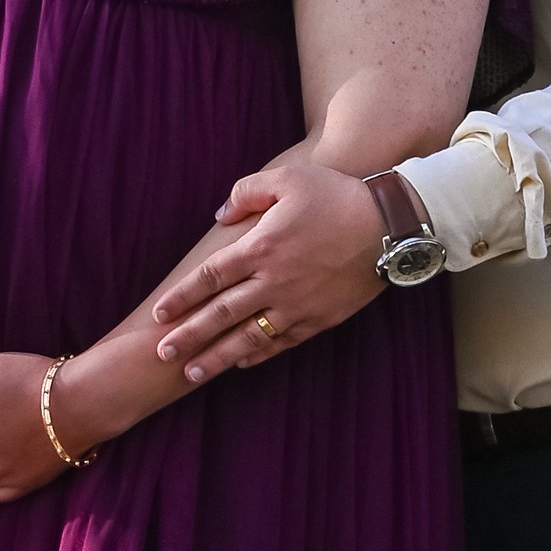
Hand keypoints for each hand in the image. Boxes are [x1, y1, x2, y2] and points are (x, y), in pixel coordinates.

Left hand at [151, 161, 385, 379]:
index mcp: (261, 246)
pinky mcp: (319, 318)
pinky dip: (258, 355)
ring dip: (216, 357)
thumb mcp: (288, 178)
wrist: (390, 225)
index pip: (209, 277)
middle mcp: (274, 281)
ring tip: (192, 372)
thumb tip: (219, 217)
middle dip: (188, 336)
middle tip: (161, 353)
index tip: (159, 313)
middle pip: (220, 314)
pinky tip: (240, 363)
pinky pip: (282, 342)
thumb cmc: (337, 195)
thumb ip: (246, 193)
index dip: (182, 297)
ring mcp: (297, 305)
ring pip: (248, 337)